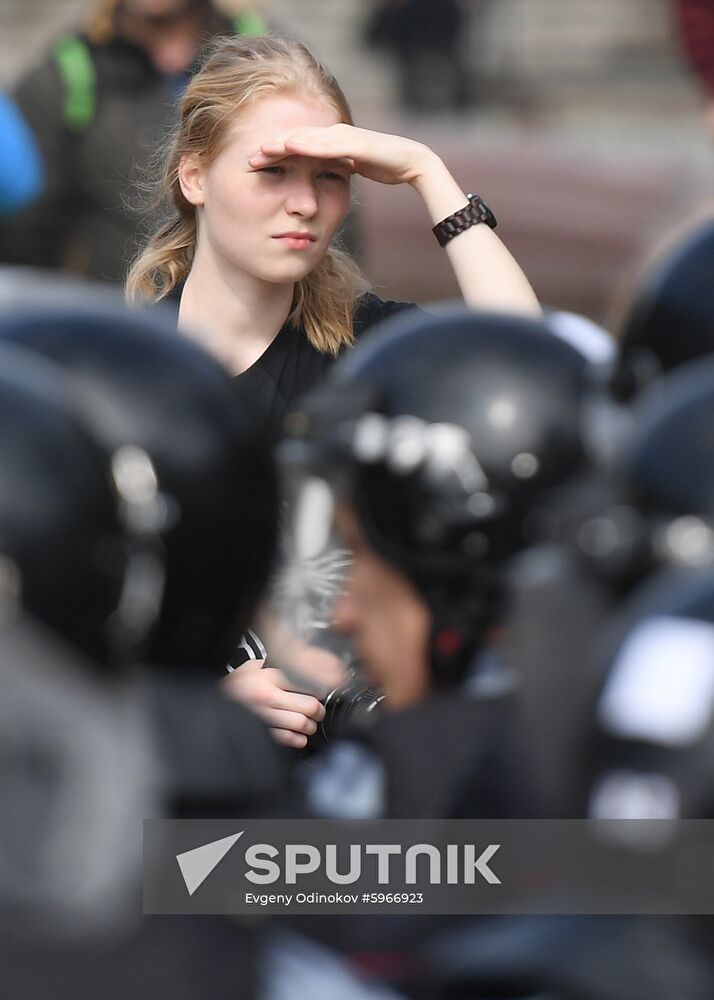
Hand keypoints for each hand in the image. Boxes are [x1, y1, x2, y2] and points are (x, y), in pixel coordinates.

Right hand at [221, 659, 325, 749]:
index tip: (320, 692)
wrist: (215, 700)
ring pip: (302, 725)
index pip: (308, 683)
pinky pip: (289, 739)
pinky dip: (299, 739)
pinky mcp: (262, 732)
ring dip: (310, 726)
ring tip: (309, 722)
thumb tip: (305, 663)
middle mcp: (268, 697)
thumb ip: (279, 665)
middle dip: (319, 710)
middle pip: (310, 706)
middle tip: (318, 710)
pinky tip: (297, 734)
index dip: (320, 689)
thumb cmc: (237, 683)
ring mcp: (265, 716)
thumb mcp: (256, 665)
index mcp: (269, 677)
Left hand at [248, 123, 437, 186]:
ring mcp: (344, 136)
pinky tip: (291, 148)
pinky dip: (308, 145)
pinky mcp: (355, 142)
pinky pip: (327, 144)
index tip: (254, 165)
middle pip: (297, 140)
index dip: (276, 155)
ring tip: (263, 149)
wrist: (412, 162)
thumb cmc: (385, 166)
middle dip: (272, 147)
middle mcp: (335, 135)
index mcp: (332, 144)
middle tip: (248, 156)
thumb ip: (336, 171)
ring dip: (284, 143)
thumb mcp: (352, 171)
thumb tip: (321, 181)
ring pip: (308, 138)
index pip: (298, 149)